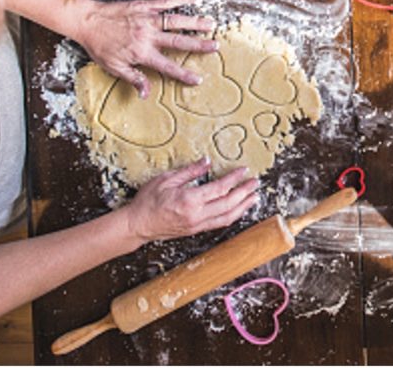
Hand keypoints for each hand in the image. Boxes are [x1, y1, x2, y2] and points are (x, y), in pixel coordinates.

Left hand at [76, 0, 217, 97]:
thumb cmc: (98, 45)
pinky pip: (165, 2)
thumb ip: (133, 78)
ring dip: (195, 22)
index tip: (197, 79)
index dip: (183, 74)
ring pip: (176, 21)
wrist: (86, 21)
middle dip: (199, 44)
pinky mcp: (144, 6)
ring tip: (211, 23)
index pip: (167, 66)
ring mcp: (147, 19)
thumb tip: (146, 93)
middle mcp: (148, 35)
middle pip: (178, 41)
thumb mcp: (113, 67)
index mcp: (141, 53)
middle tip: (215, 46)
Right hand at [123, 158, 258, 242]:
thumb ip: (189, 171)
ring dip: (243, 207)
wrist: (137, 225)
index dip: (234, 179)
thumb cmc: (148, 201)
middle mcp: (196, 215)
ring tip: (254, 197)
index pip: (219, 188)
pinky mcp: (196, 230)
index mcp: (189, 200)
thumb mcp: (166, 179)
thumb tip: (207, 162)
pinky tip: (238, 210)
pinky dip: (232, 216)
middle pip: (228, 204)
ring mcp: (197, 225)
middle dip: (244, 193)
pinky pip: (219, 223)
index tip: (243, 170)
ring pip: (227, 217)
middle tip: (255, 183)